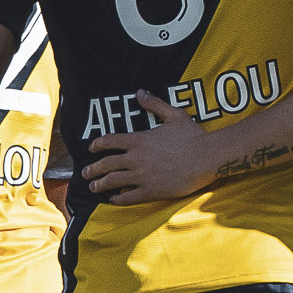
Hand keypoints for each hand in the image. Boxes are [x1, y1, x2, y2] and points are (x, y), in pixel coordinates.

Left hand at [83, 93, 225, 203]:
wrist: (207, 158)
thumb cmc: (193, 136)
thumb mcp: (174, 115)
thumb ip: (154, 104)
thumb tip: (140, 92)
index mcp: (139, 140)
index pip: (110, 141)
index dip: (98, 145)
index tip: (91, 149)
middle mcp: (136, 158)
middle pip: (107, 164)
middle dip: (93, 169)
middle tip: (85, 173)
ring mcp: (142, 176)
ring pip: (113, 182)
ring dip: (100, 185)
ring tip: (94, 188)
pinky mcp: (152, 191)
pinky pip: (129, 197)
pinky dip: (118, 199)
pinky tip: (113, 200)